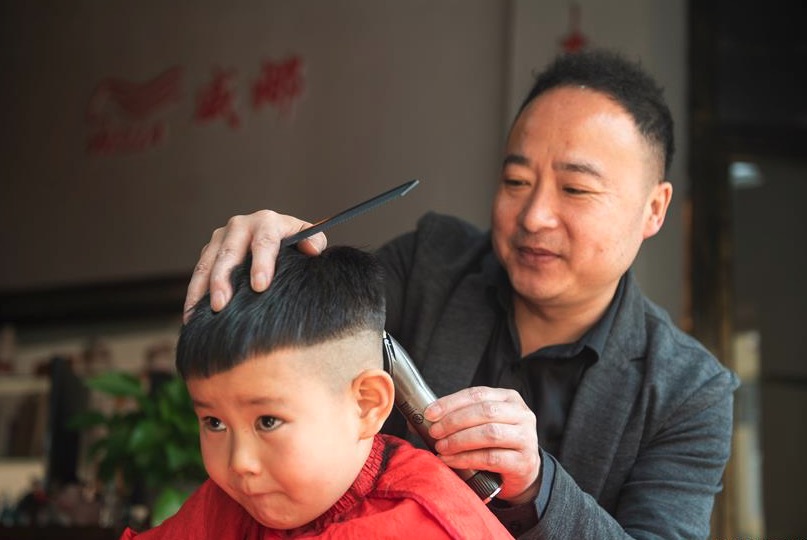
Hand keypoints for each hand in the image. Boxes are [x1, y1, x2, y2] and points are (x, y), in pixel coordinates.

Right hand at [183, 210, 327, 320]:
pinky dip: (193, 294)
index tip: (260, 286)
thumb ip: (314, 242)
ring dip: (202, 289)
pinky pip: (197, 273)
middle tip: (222, 305)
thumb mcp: (309, 239)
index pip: (264, 242)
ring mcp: (221, 238)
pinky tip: (191, 316)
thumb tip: (312, 249)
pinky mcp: (209, 251)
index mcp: (267, 221)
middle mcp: (240, 225)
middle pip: (229, 253)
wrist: (278, 237)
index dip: (261, 264)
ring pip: (207, 263)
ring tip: (201, 314)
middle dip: (223, 279)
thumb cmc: (296, 244)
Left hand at [424, 386, 540, 503]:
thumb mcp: (482, 424)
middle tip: (434, 432)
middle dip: (453, 421)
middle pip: (484, 412)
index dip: (451, 402)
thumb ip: (458, 418)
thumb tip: (420, 419)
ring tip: (441, 447)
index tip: (430, 413)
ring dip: (459, 440)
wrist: (523, 472)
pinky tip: (451, 460)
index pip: (477, 394)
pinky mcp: (523, 462)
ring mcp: (526, 438)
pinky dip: (466, 458)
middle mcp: (522, 414)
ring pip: (489, 433)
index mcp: (509, 398)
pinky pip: (491, 458)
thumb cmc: (498, 444)